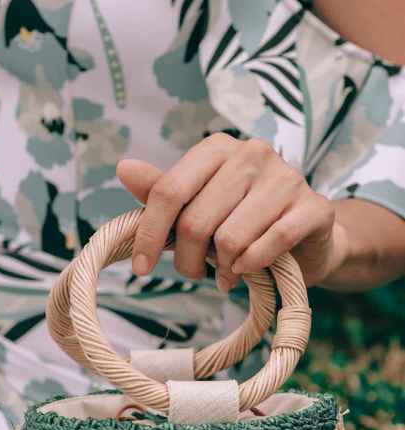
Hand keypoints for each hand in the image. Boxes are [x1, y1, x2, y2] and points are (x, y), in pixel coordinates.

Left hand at [117, 134, 348, 289]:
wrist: (308, 239)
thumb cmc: (245, 222)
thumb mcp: (200, 208)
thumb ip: (165, 193)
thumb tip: (124, 168)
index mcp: (218, 148)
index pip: (169, 190)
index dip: (150, 234)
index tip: (140, 268)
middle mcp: (253, 154)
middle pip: (197, 221)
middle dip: (188, 260)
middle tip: (195, 273)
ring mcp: (287, 178)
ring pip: (231, 238)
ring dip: (223, 268)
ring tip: (227, 273)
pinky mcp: (313, 208)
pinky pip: (270, 244)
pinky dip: (251, 266)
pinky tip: (246, 272)